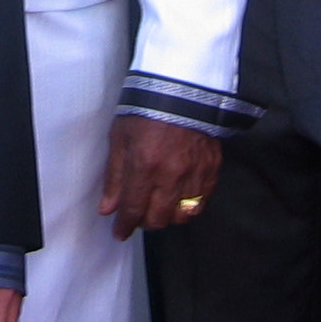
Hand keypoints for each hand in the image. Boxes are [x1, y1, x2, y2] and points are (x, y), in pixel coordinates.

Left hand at [98, 114, 220, 239]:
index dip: (125, 226)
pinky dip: (189, 206)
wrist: (181, 88)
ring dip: (168, 216)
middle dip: (145, 222)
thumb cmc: (145, 109)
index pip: (134, 209)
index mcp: (145, 165)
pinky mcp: (212, 168)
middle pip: (159, 219)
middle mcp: (172, 174)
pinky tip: (179, 196)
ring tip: (159, 204)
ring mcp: (195, 173)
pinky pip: (201, 202)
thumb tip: (108, 209)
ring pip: (182, 216)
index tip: (120, 233)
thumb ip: (114, 176)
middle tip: (139, 214)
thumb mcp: (120, 138)